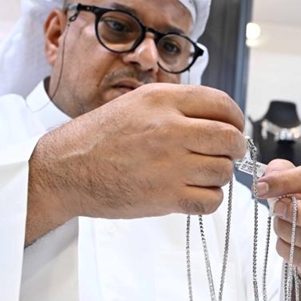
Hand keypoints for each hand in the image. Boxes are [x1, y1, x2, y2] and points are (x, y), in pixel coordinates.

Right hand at [29, 84, 245, 222]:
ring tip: (201, 174)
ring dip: (218, 174)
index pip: (222, 104)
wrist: (65, 171)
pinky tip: (194, 192)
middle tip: (225, 154)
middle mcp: (170, 129)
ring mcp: (170, 164)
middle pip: (230, 138)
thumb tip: (218, 117)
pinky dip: (209, 198)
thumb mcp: (136, 103)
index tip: (233, 128)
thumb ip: (177, 106)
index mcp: (163, 101)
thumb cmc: (99, 138)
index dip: (235, 118)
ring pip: (223, 170)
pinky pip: (211, 200)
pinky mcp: (166, 197)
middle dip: (234, 147)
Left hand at [256, 160, 300, 286]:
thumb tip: (265, 183)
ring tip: (280, 221)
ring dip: (285, 230)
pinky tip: (285, 238)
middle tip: (277, 209)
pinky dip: (285, 248)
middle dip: (298, 213)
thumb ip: (279, 172)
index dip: (286, 181)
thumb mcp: (293, 178)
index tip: (262, 187)